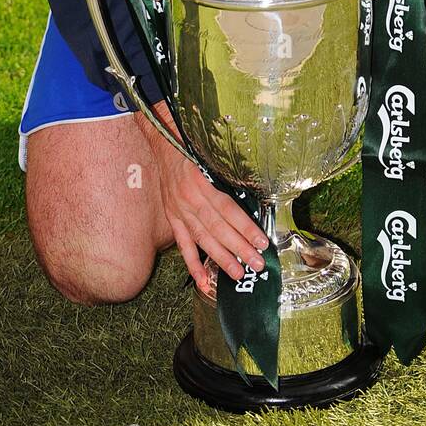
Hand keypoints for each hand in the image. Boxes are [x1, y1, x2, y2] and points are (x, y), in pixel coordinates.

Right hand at [143, 103, 269, 294]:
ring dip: (221, 259)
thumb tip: (255, 197)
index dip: (245, 227)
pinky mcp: (173, 219)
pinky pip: (183, 245)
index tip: (262, 241)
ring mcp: (179, 211)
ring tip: (238, 274)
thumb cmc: (193, 149)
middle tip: (257, 264)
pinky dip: (193, 265)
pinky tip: (204, 281)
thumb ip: (228, 176)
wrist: (164, 144)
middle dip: (239, 248)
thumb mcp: (212, 157)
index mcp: (202, 182)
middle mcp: (190, 199)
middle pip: (218, 229)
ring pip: (202, 239)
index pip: (227, 209)